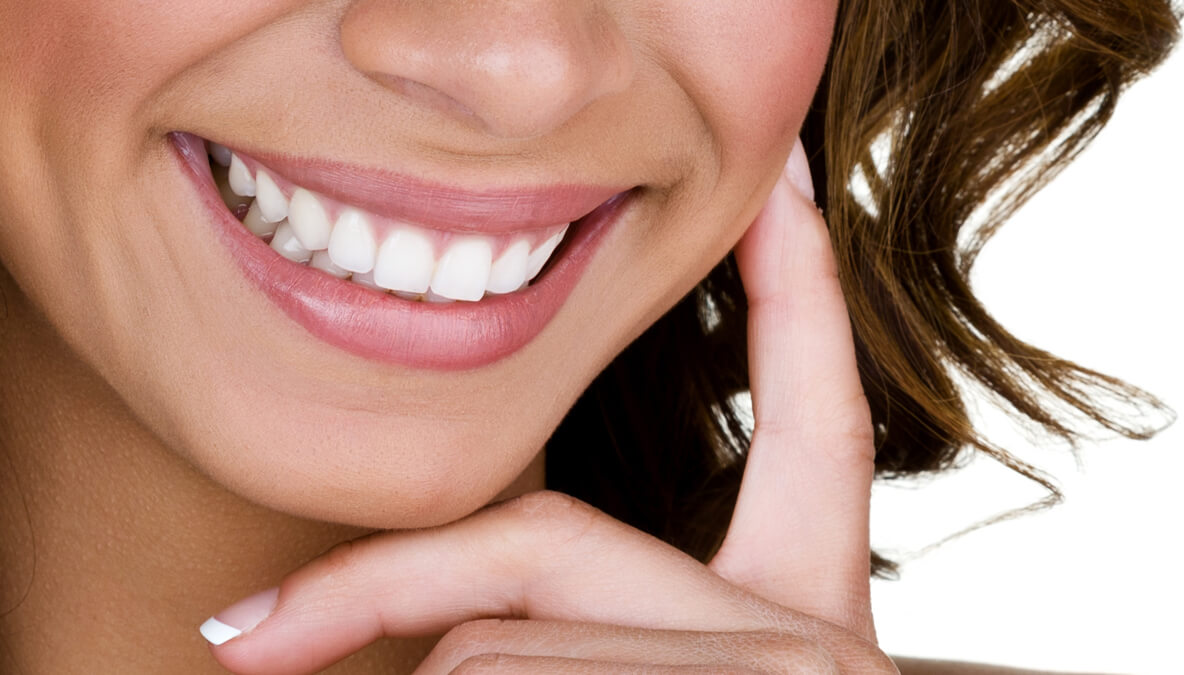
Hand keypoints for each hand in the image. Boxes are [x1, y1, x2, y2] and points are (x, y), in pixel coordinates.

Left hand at [202, 139, 895, 673]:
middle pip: (548, 543)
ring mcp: (793, 669)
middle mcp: (820, 631)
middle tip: (245, 646)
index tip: (784, 193)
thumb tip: (450, 643)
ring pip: (499, 648)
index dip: (803, 292)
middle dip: (380, 585)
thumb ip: (594, 625)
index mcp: (812, 605)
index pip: (822, 411)